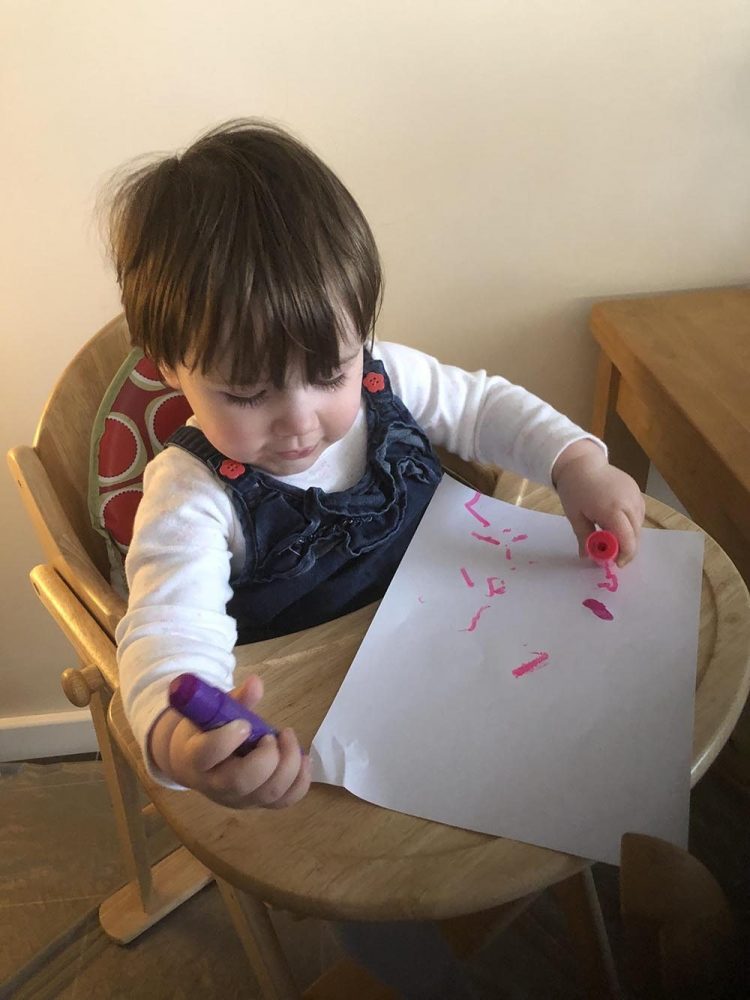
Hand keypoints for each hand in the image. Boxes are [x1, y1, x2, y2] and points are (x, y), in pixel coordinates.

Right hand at [148, 674, 311, 808]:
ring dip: (288, 763)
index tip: (244, 723)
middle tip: (272, 734)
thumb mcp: (211, 712)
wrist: (193, 762)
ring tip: (287, 737)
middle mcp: (216, 785)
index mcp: (196, 758)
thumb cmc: (204, 731)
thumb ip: (235, 699)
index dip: (227, 739)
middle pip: (242, 781)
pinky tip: (303, 758)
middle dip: (267, 756)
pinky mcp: (258, 802)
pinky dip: (300, 781)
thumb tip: (256, 682)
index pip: (207, 755)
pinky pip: (284, 801)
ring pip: (268, 793)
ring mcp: (239, 798)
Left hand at [552, 440, 644, 565]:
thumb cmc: (574, 490)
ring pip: (639, 525)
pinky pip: (639, 514)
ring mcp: (635, 495)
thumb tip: (587, 558)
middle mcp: (629, 502)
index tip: (616, 564)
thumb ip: (584, 537)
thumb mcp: (575, 516)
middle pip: (636, 535)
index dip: (624, 555)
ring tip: (610, 536)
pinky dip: (631, 523)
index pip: (627, 540)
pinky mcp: (637, 490)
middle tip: (612, 555)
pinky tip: (616, 523)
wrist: (582, 463)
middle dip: (626, 548)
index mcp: (612, 509)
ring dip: (629, 535)